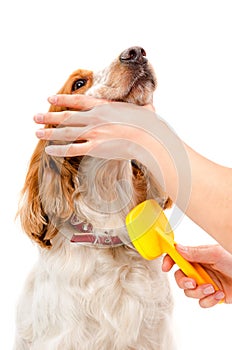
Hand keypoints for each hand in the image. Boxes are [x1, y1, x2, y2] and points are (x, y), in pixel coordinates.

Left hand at [34, 94, 156, 159]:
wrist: (150, 138)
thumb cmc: (150, 124)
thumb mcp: (145, 109)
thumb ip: (142, 104)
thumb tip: (150, 101)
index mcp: (104, 106)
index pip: (78, 100)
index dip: (62, 98)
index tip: (50, 97)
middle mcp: (95, 118)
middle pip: (66, 116)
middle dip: (49, 116)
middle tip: (35, 116)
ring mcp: (94, 133)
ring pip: (65, 132)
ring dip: (49, 132)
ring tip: (35, 132)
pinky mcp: (95, 148)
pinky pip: (72, 149)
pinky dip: (59, 150)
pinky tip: (48, 151)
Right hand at [162, 244, 231, 307]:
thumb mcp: (215, 253)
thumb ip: (196, 253)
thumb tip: (178, 248)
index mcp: (197, 256)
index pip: (177, 257)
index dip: (168, 260)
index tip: (166, 267)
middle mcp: (198, 270)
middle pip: (179, 277)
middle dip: (184, 282)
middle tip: (192, 282)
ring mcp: (204, 283)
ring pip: (189, 292)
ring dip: (199, 292)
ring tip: (211, 288)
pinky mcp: (211, 296)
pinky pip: (201, 302)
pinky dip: (209, 300)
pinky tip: (218, 294)